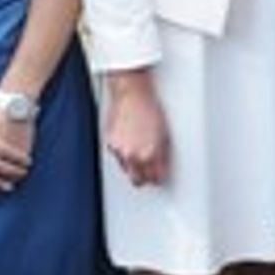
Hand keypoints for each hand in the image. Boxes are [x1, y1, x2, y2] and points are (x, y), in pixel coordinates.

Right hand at [103, 72, 169, 186]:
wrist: (132, 94)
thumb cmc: (149, 109)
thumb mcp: (164, 134)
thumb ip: (161, 155)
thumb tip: (160, 168)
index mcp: (151, 153)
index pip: (156, 177)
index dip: (158, 177)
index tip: (159, 175)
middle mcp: (134, 155)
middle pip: (138, 180)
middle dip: (144, 178)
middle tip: (149, 174)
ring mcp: (120, 151)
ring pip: (127, 170)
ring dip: (133, 167)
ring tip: (139, 155)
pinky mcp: (110, 144)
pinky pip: (117, 157)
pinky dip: (123, 155)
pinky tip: (129, 145)